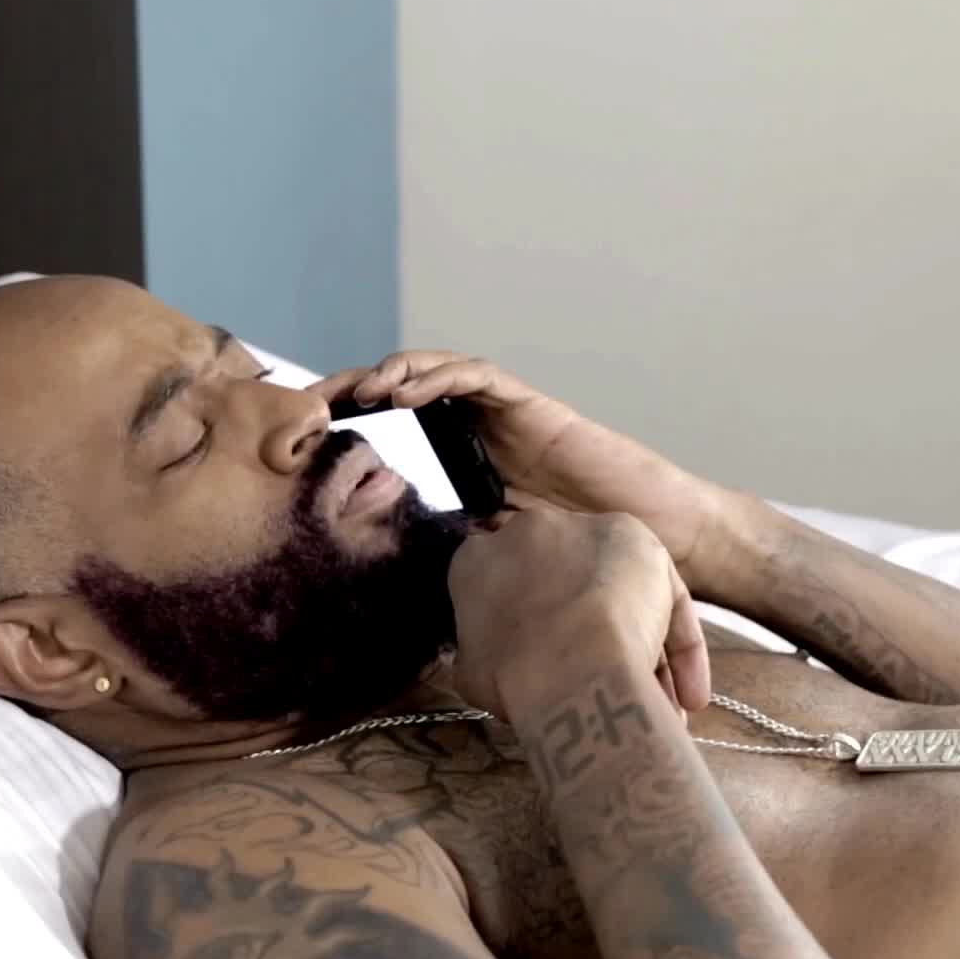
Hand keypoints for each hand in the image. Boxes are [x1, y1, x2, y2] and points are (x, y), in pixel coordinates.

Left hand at [312, 353, 735, 588]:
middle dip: (358, 388)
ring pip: (436, 373)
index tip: (309, 438)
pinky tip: (406, 394)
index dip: (353, 427)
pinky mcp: (531, 406)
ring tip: (357, 390)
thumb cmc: (582, 553)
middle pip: (406, 393)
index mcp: (466, 462)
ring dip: (393, 375)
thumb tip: (399, 584)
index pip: (397, 431)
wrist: (650, 537)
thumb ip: (459, 553)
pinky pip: (477, 377)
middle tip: (312, 401)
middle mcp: (479, 430)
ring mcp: (505, 414)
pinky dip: (439, 377)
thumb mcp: (499, 557)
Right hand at [445, 504, 710, 721]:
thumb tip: (492, 661)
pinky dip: (679, 652)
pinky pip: (665, 601)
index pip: (503, 586)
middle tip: (607, 684)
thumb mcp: (473, 671)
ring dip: (644, 653)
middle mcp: (532, 531)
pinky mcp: (640, 543)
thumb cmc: (513, 675)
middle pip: (567, 586)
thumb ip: (484, 653)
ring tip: (659, 707)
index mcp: (480, 557)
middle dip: (588, 633)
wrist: (567, 658)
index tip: (549, 666)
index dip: (531, 629)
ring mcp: (588, 533)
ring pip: (621, 598)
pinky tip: (684, 698)